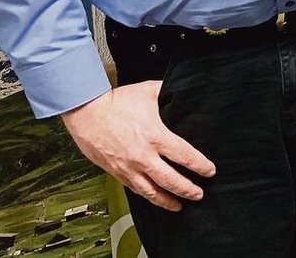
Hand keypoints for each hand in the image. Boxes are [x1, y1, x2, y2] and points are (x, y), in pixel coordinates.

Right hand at [60, 82, 214, 210]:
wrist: (85, 112)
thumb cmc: (116, 101)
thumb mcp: (148, 91)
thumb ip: (168, 92)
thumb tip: (183, 89)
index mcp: (156, 136)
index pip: (184, 156)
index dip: (200, 166)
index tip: (210, 171)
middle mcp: (143, 156)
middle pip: (171, 180)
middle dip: (188, 189)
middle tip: (199, 194)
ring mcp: (128, 167)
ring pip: (152, 191)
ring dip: (168, 200)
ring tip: (180, 206)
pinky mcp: (116, 172)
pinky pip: (135, 189)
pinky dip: (147, 196)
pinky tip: (155, 198)